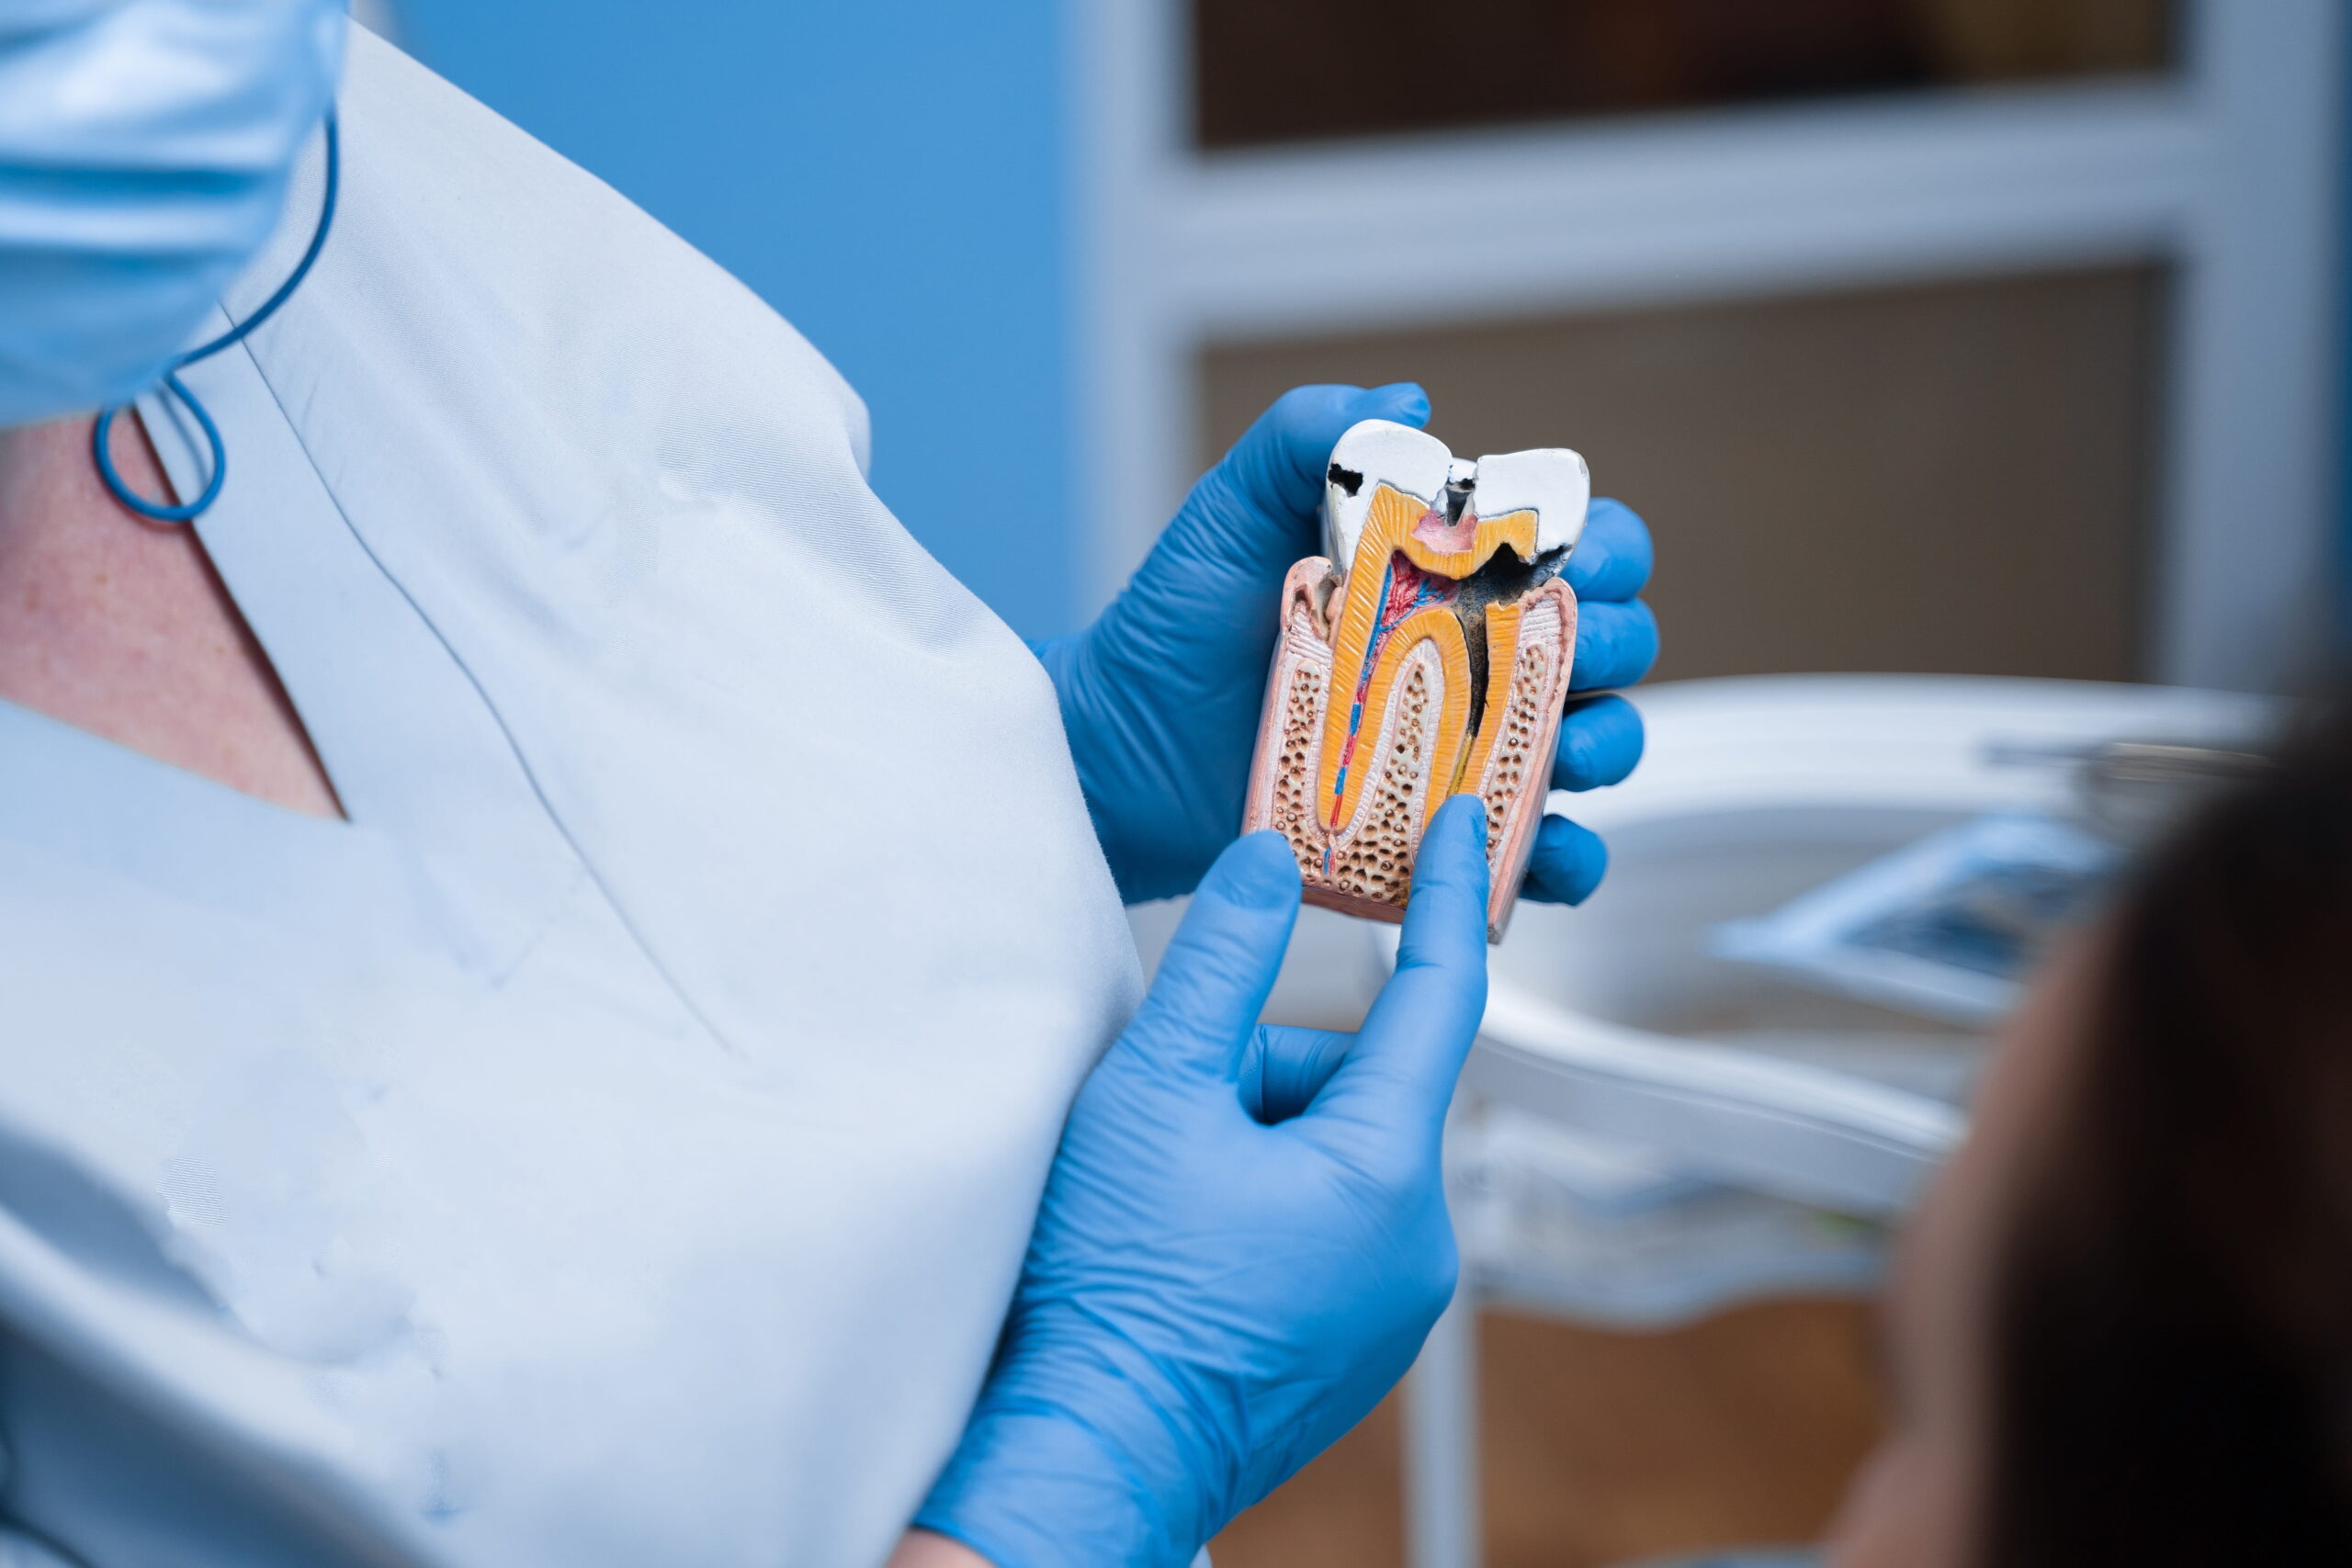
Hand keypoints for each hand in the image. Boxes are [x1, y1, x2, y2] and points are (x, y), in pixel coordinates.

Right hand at [915, 798, 1494, 1567]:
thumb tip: (1271, 858)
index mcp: (1386, 1172)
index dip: (1447, 900)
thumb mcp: (1155, 1089)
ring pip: (1330, 1157)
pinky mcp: (1353, 1347)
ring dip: (1250, 1146)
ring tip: (1164, 1206)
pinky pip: (1324, 1228)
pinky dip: (1260, 1210)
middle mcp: (1417, 1244)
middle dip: (1257, 1077)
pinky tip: (1185, 1251)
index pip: (1438, 1000)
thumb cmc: (1114, 1287)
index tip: (1464, 825)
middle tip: (1169, 1125)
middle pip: (1350, 1088)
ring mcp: (1391, 1307)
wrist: (1088, 1454)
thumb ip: (1221, 959)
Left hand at [1040, 384, 1657, 903]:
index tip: (1576, 560)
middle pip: (1608, 643)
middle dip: (1617, 642)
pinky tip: (1526, 845)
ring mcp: (1465, 751)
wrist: (1116, 750)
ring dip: (1606, 745)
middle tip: (1572, 648)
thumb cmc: (1176, 626)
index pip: (1570, 548)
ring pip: (1596, 747)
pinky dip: (1561, 859)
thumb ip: (1306, 436)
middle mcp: (1475, 659)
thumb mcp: (1232, 512)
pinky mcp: (1439, 837)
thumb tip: (1408, 401)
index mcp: (1448, 573)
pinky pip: (1535, 859)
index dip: (1602, 549)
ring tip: (1557, 749)